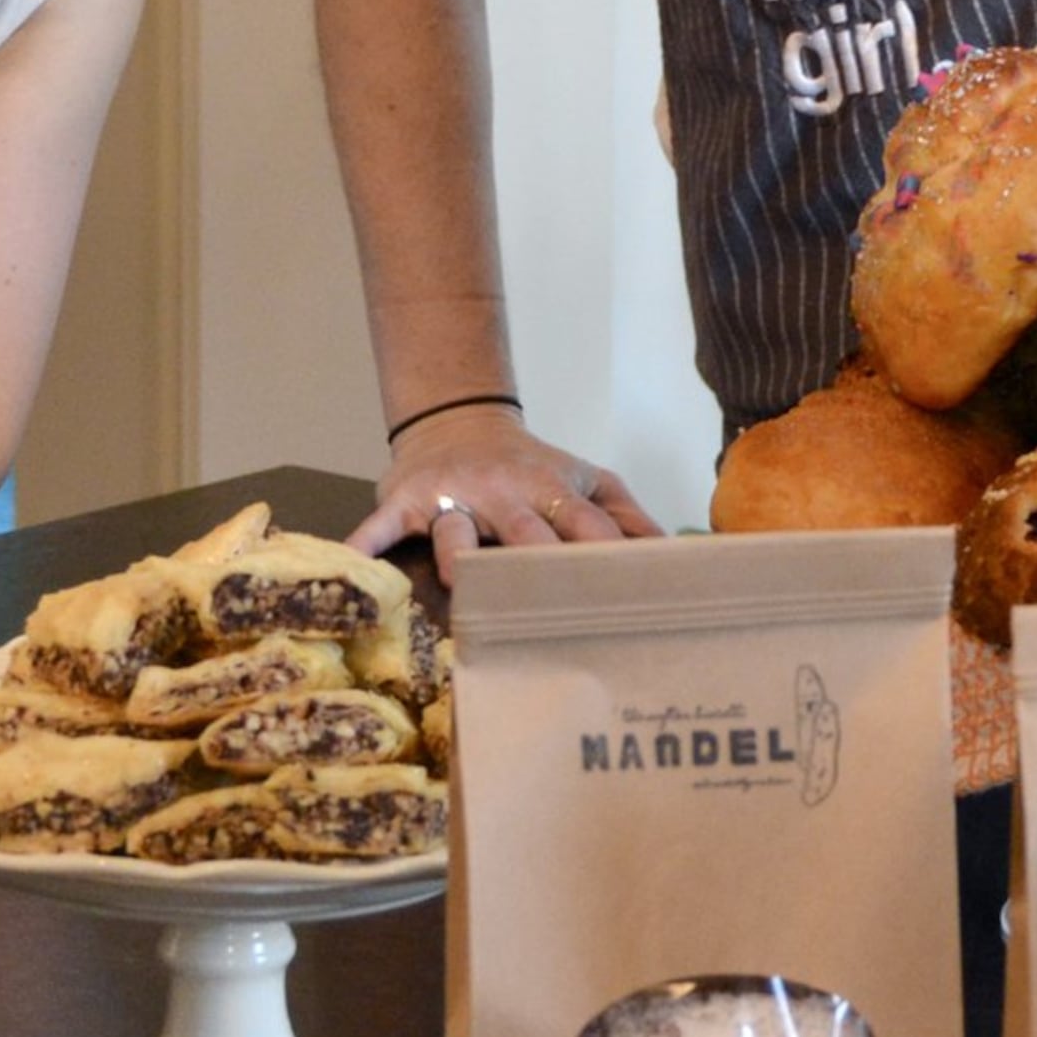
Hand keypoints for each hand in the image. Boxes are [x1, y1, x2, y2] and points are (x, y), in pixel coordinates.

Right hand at [349, 403, 660, 582]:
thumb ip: (629, 515)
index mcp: (555, 491)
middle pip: (527, 534)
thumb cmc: (532, 467)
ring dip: (459, 554)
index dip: (607, 561)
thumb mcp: (587, 478)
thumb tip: (680, 555)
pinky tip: (355, 562)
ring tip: (459, 581)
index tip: (629, 599)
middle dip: (540, 567)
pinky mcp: (408, 498)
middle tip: (556, 613)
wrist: (459, 423)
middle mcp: (507, 493)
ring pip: (459, 530)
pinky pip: (383, 523)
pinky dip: (366, 541)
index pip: (588, 528)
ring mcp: (454, 496)